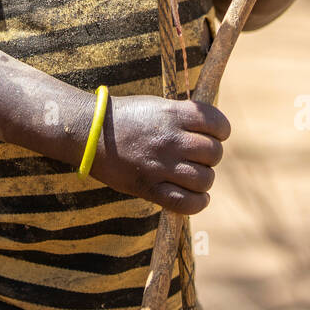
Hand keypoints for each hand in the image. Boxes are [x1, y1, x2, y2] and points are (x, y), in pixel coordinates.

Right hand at [90, 94, 229, 212]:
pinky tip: (196, 197)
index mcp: (172, 114)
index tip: (216, 135)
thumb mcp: (156, 106)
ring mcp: (160, 164)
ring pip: (204, 179)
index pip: (217, 123)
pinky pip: (187, 203)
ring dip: (204, 180)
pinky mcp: (149, 187)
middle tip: (198, 157)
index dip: (221, 131)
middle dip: (210, 157)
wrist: (88, 132)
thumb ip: (183, 117)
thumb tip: (210, 131)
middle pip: (214, 153)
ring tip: (193, 177)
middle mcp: (170, 139)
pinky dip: (198, 202)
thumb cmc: (124, 117)